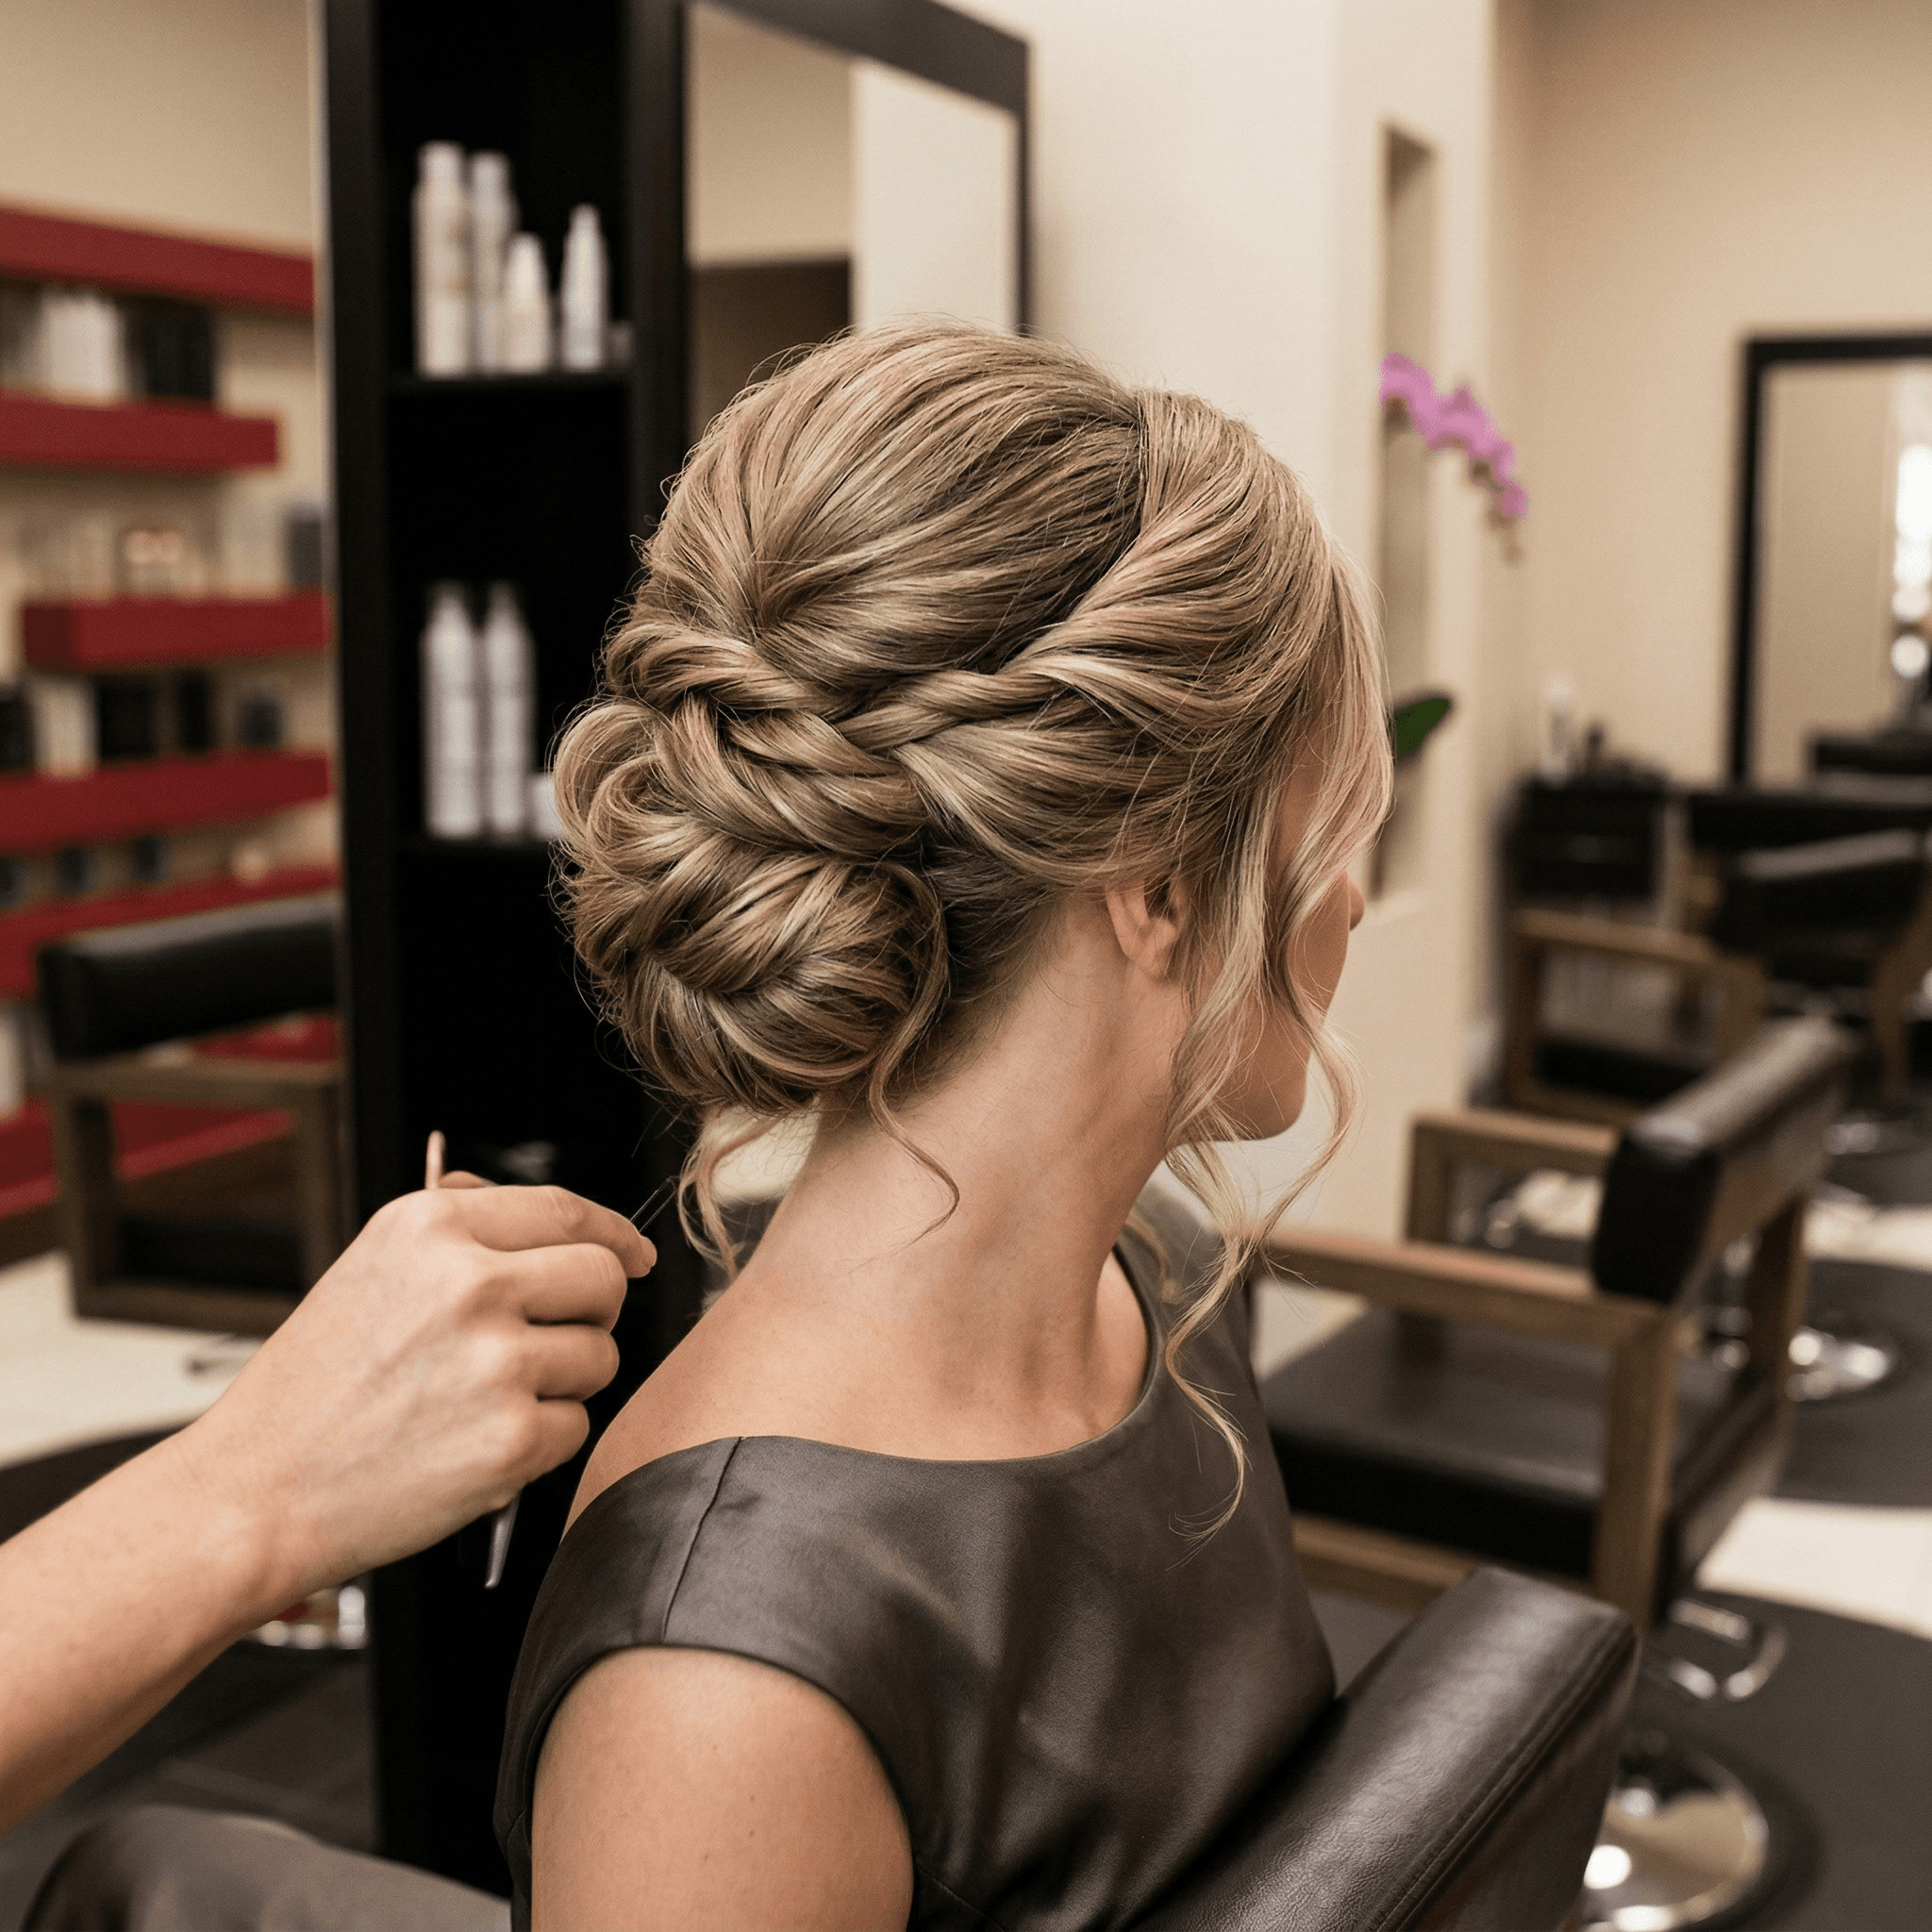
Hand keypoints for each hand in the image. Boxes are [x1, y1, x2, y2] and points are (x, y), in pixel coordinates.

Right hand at [169, 1181, 652, 1610]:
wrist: (254, 1493)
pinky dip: (540, 1442)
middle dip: (594, 1311)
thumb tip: (546, 1217)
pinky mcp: (512, 1439)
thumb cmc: (310, 1390)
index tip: (633, 1255)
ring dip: (563, 1382)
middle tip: (556, 1338)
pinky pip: (576, 1426)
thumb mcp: (370, 1269)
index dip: (614, 1234)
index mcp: (433, 1227)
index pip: (567, 1210)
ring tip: (485, 1400)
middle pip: (603, 1278)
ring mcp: (496, 1362)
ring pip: (599, 1356)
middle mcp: (471, 1283)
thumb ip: (459, 1231)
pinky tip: (475, 1445)